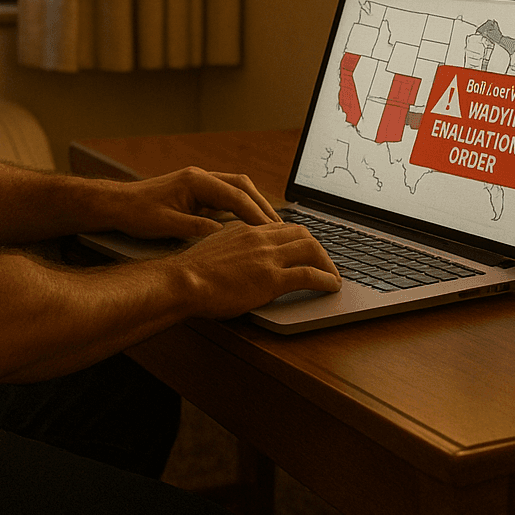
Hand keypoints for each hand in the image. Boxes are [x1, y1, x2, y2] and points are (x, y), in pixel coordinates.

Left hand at [104, 166, 283, 239]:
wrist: (117, 204)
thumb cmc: (136, 213)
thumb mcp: (164, 225)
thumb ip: (194, 228)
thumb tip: (221, 234)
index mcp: (195, 181)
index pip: (235, 196)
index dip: (255, 214)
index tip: (270, 230)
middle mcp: (201, 177)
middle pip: (242, 186)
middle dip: (262, 206)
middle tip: (279, 227)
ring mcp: (200, 183)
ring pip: (237, 189)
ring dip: (254, 205)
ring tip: (270, 227)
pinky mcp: (197, 192)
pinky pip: (227, 196)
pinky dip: (242, 208)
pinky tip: (249, 225)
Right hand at [173, 219, 340, 317]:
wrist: (181, 282)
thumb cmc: (191, 272)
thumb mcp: (214, 249)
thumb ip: (231, 247)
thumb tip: (238, 257)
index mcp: (246, 230)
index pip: (283, 227)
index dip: (300, 239)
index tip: (306, 250)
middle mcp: (260, 238)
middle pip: (302, 234)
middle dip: (319, 248)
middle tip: (324, 263)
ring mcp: (267, 257)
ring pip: (312, 250)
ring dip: (328, 264)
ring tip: (333, 277)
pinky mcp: (272, 279)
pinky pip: (309, 275)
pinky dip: (325, 280)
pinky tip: (331, 287)